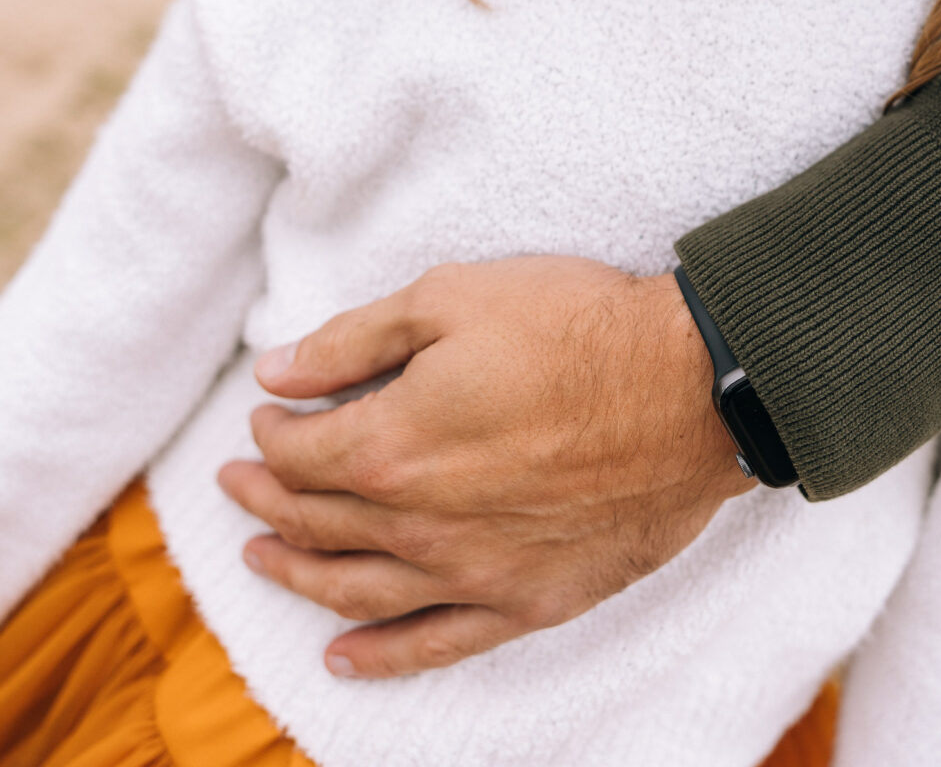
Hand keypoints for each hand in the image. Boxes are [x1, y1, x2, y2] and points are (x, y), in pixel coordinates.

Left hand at [217, 257, 749, 677]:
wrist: (689, 389)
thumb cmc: (574, 327)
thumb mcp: (454, 297)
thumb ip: (355, 339)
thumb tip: (277, 372)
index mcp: (392, 443)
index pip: (299, 452)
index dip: (270, 432)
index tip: (267, 415)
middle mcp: (418, 523)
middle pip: (315, 522)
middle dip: (266, 500)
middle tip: (238, 485)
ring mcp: (472, 572)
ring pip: (356, 590)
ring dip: (298, 574)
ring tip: (263, 557)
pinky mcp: (525, 602)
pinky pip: (434, 644)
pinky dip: (379, 657)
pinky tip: (342, 658)